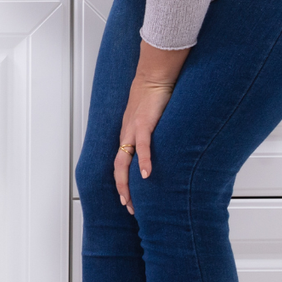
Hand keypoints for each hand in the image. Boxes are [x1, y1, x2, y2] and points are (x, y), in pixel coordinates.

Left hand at [113, 43, 188, 213]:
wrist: (154, 74)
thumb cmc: (154, 94)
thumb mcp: (152, 118)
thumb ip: (154, 133)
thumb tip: (163, 146)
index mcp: (128, 135)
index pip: (120, 163)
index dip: (122, 182)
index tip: (127, 198)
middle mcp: (127, 134)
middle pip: (118, 168)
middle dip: (122, 189)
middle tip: (128, 207)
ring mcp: (133, 129)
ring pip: (123, 161)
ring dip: (126, 183)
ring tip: (131, 200)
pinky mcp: (144, 122)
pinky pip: (142, 146)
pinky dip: (143, 161)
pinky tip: (146, 175)